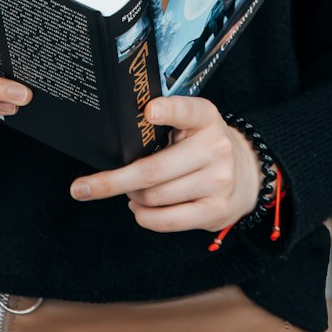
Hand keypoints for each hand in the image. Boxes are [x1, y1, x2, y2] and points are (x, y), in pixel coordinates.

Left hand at [69, 97, 262, 234]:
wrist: (248, 173)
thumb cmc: (204, 145)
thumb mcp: (192, 125)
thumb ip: (164, 127)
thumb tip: (118, 146)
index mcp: (205, 117)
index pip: (186, 110)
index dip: (167, 111)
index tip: (149, 110)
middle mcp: (215, 147)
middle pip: (153, 169)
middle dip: (113, 181)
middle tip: (84, 187)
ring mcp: (218, 181)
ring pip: (155, 196)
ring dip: (133, 197)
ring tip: (132, 192)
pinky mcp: (216, 210)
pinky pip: (168, 220)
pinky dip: (144, 217)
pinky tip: (138, 209)